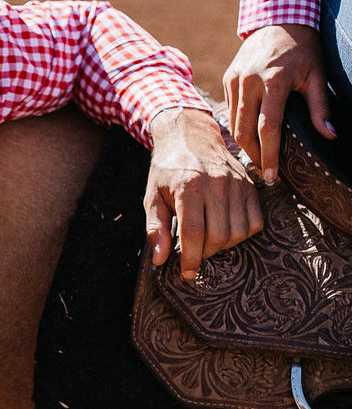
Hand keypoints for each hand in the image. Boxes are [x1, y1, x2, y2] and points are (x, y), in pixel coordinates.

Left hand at [144, 107, 262, 280]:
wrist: (189, 135)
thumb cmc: (167, 170)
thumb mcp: (152, 196)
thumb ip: (155, 229)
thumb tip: (160, 261)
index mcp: (188, 187)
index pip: (193, 233)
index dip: (191, 258)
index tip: (187, 273)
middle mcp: (216, 184)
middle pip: (218, 236)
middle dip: (205, 253)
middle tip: (194, 252)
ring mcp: (236, 184)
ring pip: (238, 232)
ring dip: (223, 245)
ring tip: (207, 240)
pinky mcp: (249, 185)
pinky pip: (255, 222)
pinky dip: (243, 233)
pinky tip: (225, 229)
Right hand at [222, 24, 333, 181]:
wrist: (279, 20)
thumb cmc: (302, 49)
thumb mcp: (317, 75)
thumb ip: (320, 107)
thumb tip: (329, 135)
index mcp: (273, 81)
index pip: (267, 127)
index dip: (269, 154)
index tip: (271, 175)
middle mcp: (249, 81)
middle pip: (244, 130)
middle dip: (253, 155)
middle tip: (264, 172)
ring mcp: (235, 79)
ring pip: (233, 123)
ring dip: (244, 143)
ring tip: (258, 157)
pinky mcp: (228, 78)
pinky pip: (230, 110)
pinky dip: (238, 126)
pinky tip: (249, 136)